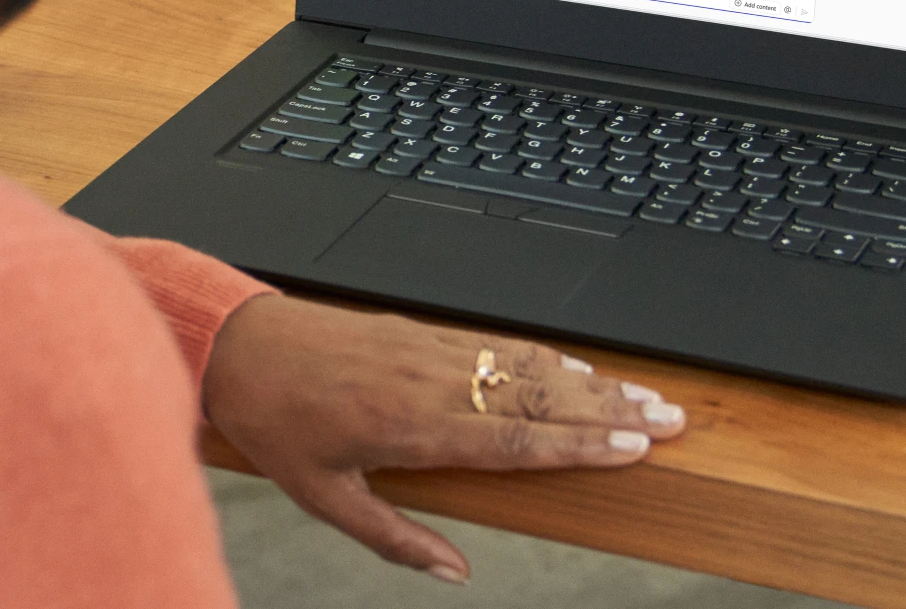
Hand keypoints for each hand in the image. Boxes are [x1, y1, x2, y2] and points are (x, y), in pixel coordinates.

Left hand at [200, 294, 685, 584]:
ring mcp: (429, 349)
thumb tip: (456, 573)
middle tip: (671, 418)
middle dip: (610, 408)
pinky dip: (543, 355)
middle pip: (538, 396)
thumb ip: (394, 538)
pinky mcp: (419, 331)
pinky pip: (493, 343)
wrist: (234, 344)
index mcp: (413, 426)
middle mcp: (431, 381)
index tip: (634, 446)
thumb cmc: (275, 422)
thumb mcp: (323, 498)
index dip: (582, 442)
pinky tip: (575, 366)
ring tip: (644, 395)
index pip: (517, 438)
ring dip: (590, 380)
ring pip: (524, 365)